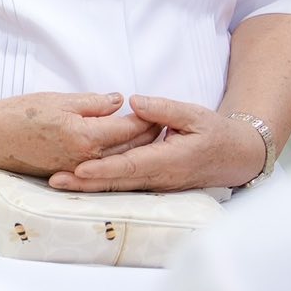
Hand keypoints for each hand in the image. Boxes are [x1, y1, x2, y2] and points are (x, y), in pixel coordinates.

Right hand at [0, 92, 160, 176]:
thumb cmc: (20, 114)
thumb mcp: (59, 100)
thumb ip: (93, 103)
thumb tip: (119, 102)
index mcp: (87, 136)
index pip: (130, 128)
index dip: (147, 118)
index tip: (158, 109)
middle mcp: (88, 159)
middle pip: (131, 148)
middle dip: (148, 135)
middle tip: (161, 123)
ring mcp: (80, 170)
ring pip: (119, 161)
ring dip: (136, 150)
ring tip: (149, 137)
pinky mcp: (71, 175)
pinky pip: (102, 168)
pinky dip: (117, 160)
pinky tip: (122, 151)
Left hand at [47, 95, 266, 192]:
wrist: (236, 158)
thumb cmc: (215, 133)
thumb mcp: (194, 114)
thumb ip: (164, 109)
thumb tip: (134, 102)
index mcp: (169, 160)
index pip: (131, 165)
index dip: (104, 169)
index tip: (79, 168)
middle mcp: (160, 177)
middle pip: (118, 182)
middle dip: (85, 183)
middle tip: (55, 181)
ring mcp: (157, 185)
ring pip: (118, 188)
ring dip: (89, 188)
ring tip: (58, 183)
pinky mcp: (154, 185)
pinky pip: (125, 186)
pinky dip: (102, 185)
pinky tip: (79, 182)